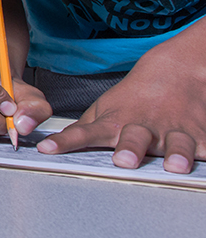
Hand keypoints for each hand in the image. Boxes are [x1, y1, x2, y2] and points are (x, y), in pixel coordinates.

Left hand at [36, 44, 205, 172]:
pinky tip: (205, 158)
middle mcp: (142, 128)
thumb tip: (52, 146)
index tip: (47, 149)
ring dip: (175, 154)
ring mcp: (172, 132)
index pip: (84, 133)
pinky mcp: (200, 137)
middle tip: (125, 160)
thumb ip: (84, 130)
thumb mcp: (104, 110)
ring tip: (174, 165)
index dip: (65, 142)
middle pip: (135, 139)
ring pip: (176, 144)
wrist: (175, 72)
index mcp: (114, 123)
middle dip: (130, 149)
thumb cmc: (135, 97)